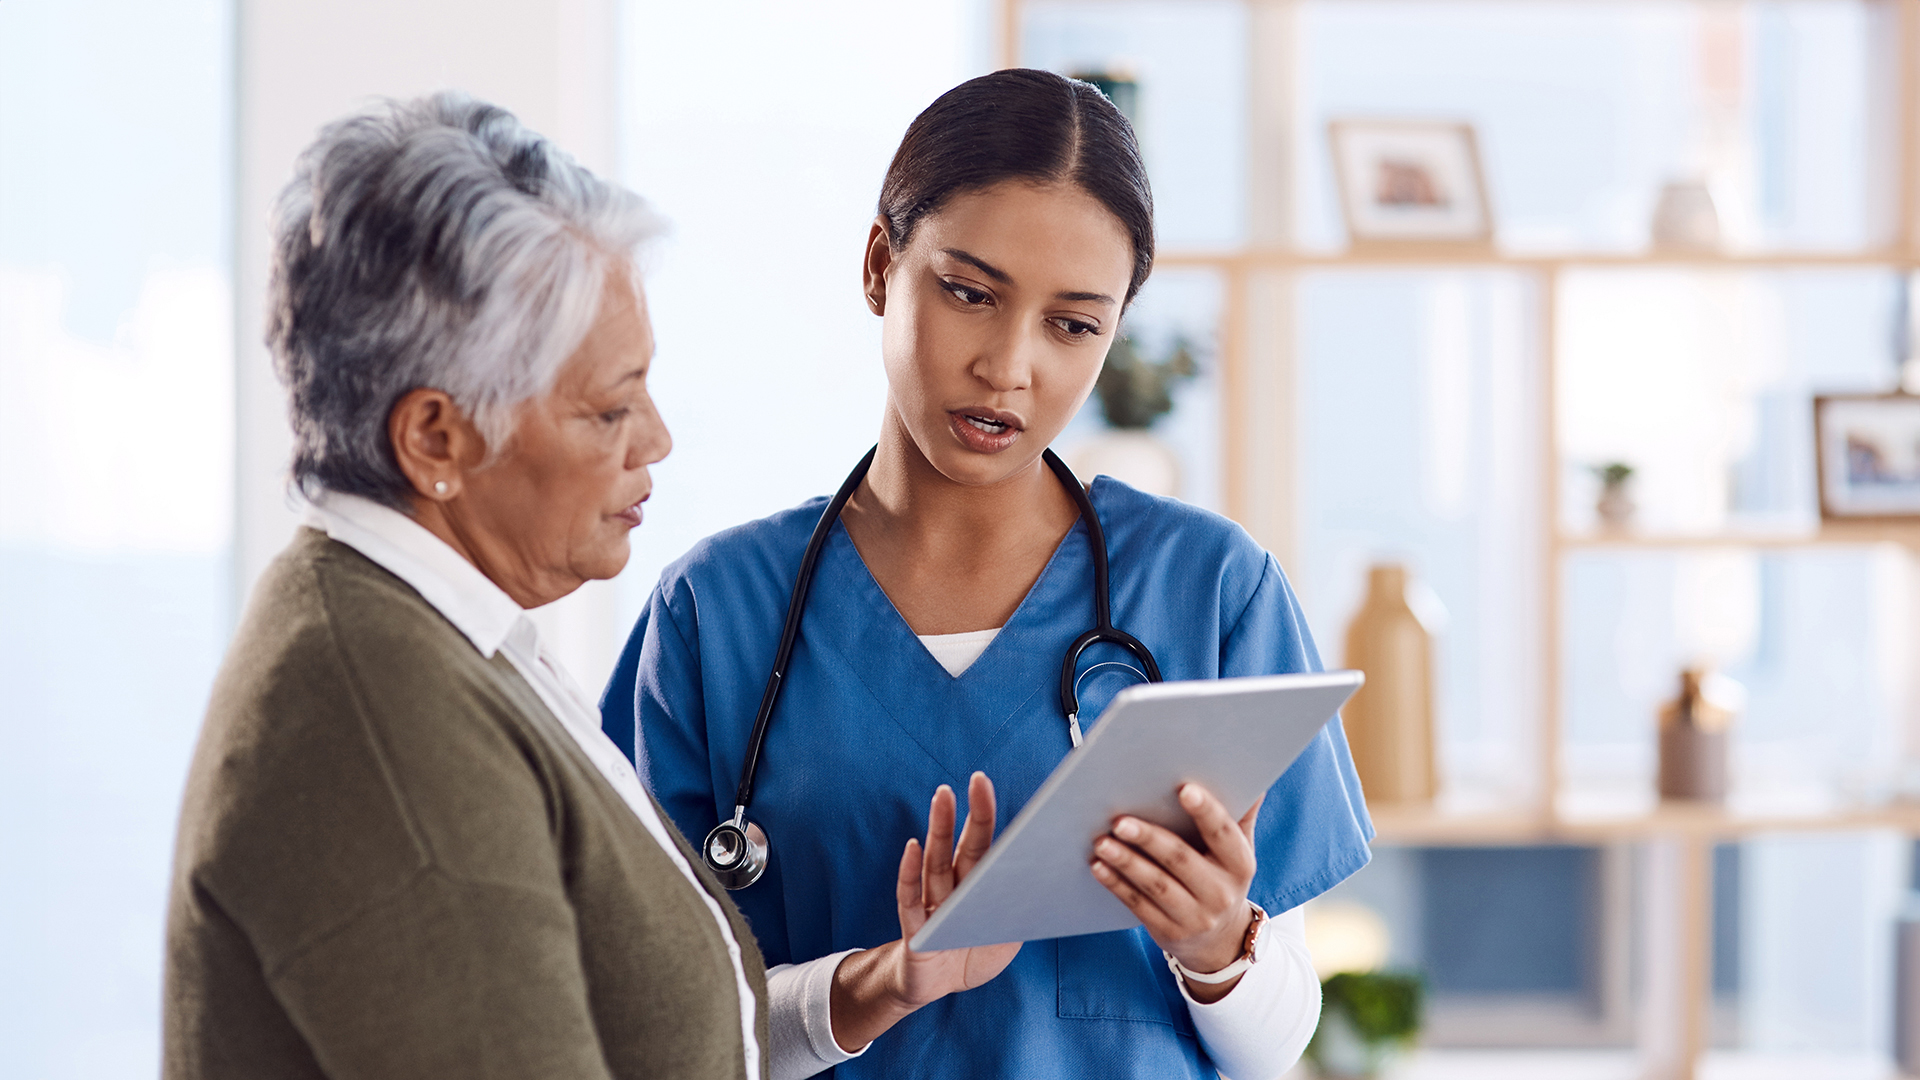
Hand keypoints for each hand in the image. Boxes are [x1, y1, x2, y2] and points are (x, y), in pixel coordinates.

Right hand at [892, 771, 1021, 1005]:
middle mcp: (952, 887)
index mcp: (976, 885)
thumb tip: (1055, 884)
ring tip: (942, 798)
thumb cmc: (971, 954)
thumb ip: (1022, 910)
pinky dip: (909, 873)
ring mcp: (933, 906)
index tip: (993, 786)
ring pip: (936, 863)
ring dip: (940, 830)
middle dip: (968, 812)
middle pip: (962, 845)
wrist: (935, 988)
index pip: (984, 845)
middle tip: (976, 780)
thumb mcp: (1007, 935)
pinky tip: (912, 848)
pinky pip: (910, 899)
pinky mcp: (916, 931)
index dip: (988, 816)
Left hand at [1089, 783, 1261, 1002]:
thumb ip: (1240, 815)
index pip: (1223, 834)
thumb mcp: (1238, 851)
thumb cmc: (1223, 878)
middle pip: (1181, 860)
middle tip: (1120, 820)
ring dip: (1126, 862)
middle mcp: (1220, 893)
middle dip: (1149, 838)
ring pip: (1156, 885)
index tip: (1184, 789)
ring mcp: (1195, 917)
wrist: (1220, 940)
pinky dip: (1116, 884)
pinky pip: (1138, 905)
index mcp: (1240, 865)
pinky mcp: (1169, 932)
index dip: (1206, 811)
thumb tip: (1254, 779)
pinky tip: (1098, 866)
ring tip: (1102, 842)